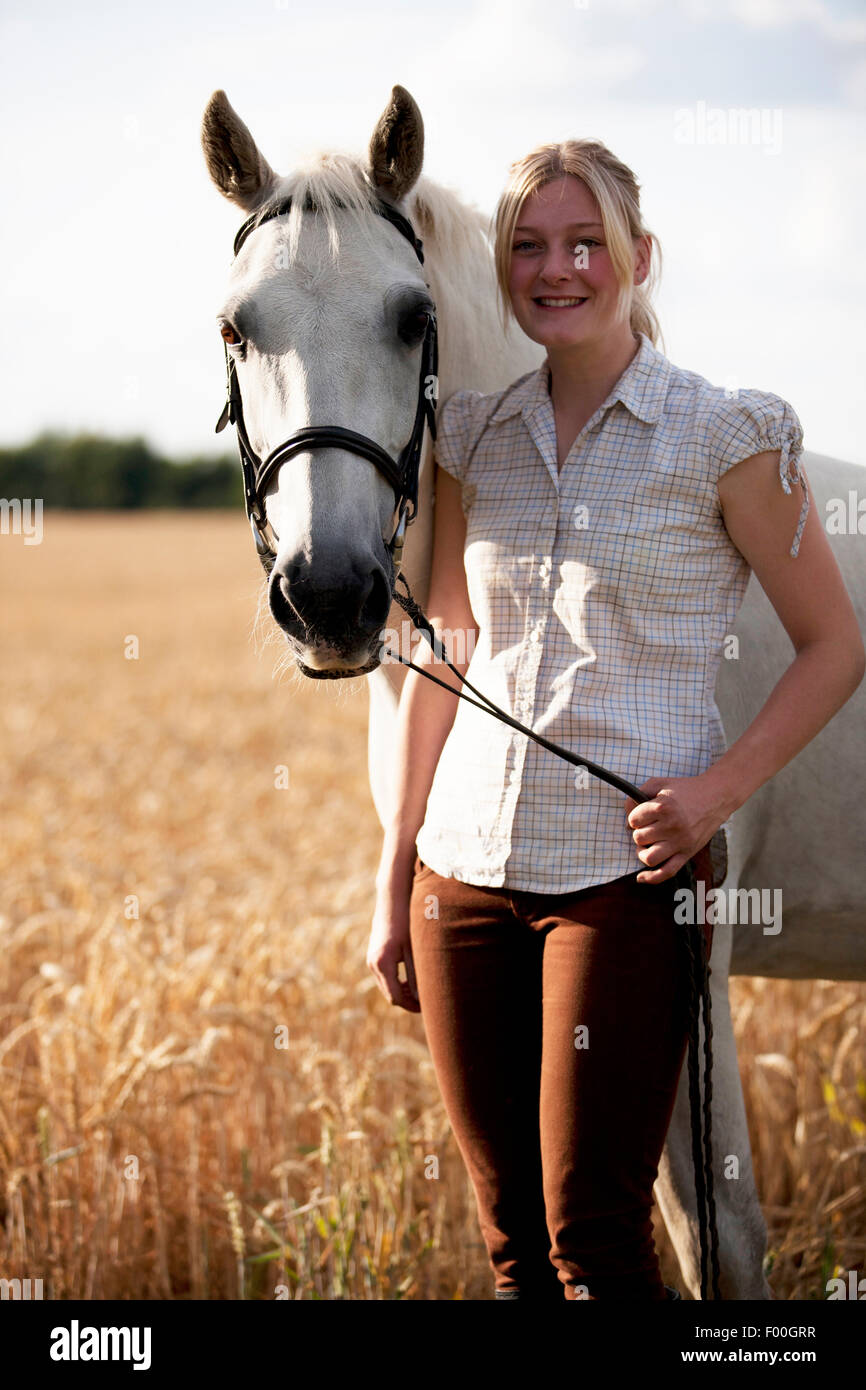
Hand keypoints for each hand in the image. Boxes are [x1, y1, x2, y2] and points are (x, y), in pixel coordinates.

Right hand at [366, 885, 420, 1012]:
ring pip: (387, 987)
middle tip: (427, 1001)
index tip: (426, 1007)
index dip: (411, 1005)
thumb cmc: (406, 922)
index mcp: (383, 964)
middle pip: (390, 994)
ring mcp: (371, 961)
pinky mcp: (373, 956)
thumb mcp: (413, 949)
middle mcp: (373, 964)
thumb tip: (422, 998)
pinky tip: (411, 978)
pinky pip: (384, 977)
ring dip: (402, 991)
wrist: (391, 901)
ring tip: (421, 990)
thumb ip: (416, 974)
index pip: (396, 997)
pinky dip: (397, 982)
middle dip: (408, 1000)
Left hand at [624, 775, 721, 885]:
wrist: (716, 797)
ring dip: (642, 851)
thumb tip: (626, 814)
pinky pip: (667, 872)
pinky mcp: (688, 853)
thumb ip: (637, 794)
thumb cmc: (686, 790)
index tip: (641, 814)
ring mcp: (681, 842)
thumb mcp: (660, 783)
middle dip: (639, 831)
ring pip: (649, 857)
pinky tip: (641, 877)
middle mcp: (672, 826)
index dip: (634, 817)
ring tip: (647, 843)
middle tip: (648, 826)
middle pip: (639, 838)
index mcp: (663, 807)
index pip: (633, 820)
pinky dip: (652, 878)